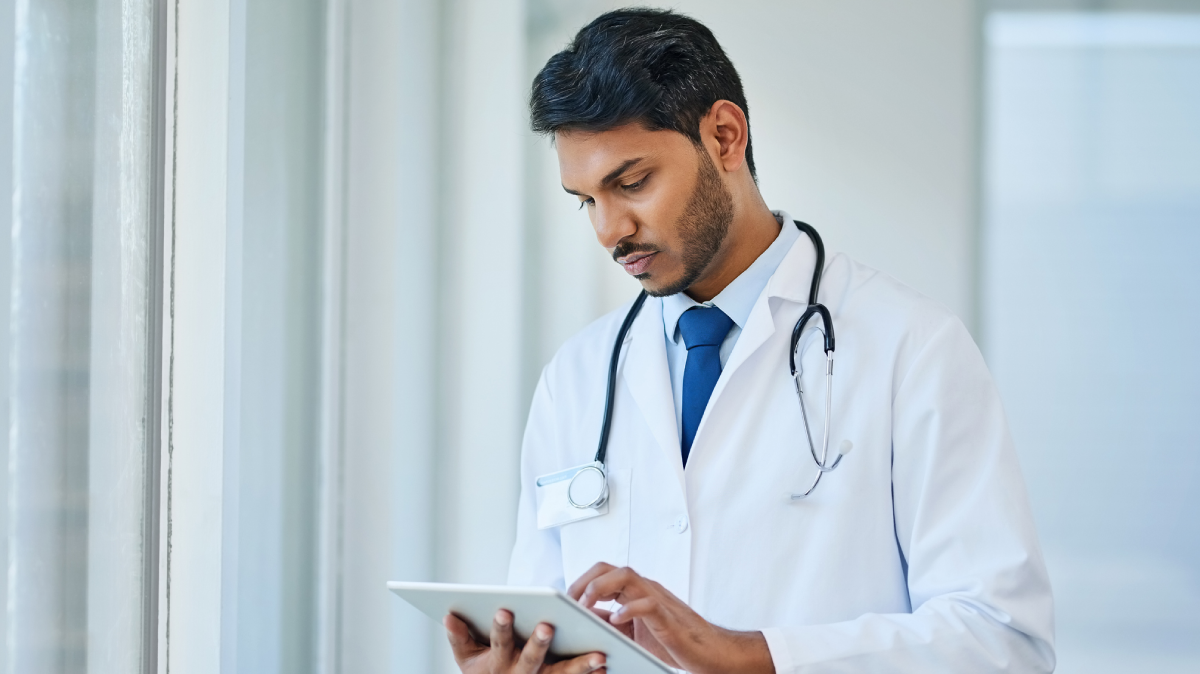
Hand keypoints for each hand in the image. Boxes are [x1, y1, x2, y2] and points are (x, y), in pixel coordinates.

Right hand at [444, 609, 605, 673]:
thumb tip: (449, 615)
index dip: (500, 627)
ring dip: (580, 666)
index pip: (498, 642)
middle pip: (531, 660)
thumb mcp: (466, 657)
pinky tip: (606, 666)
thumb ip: (459, 636)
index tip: (504, 609)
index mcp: (496, 663)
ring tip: (599, 655)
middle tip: (548, 626)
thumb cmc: (483, 670)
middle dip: (538, 643)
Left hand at [569, 563, 773, 673]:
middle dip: (584, 581)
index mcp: (635, 591)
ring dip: (601, 588)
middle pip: (609, 568)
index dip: (580, 582)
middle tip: (570, 602)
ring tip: (587, 605)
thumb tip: (585, 619)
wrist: (708, 650)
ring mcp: (657, 600)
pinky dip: (629, 609)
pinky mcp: (668, 617)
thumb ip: (613, 621)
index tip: (564, 600)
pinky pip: (647, 604)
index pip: (602, 573)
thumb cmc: (673, 640)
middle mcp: (645, 589)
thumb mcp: (634, 631)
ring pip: (626, 576)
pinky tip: (617, 621)